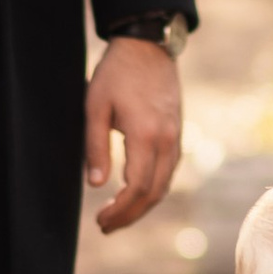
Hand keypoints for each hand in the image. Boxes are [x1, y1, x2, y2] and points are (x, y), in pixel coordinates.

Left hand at [86, 37, 181, 235]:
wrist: (148, 47)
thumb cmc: (116, 74)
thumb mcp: (95, 107)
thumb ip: (95, 147)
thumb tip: (96, 184)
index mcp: (145, 135)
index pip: (137, 187)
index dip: (120, 210)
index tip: (100, 220)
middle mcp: (166, 141)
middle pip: (153, 193)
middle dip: (129, 215)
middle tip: (105, 226)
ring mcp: (176, 138)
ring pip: (164, 185)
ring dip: (141, 206)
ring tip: (117, 215)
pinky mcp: (177, 134)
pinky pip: (168, 172)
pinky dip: (152, 190)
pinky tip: (134, 193)